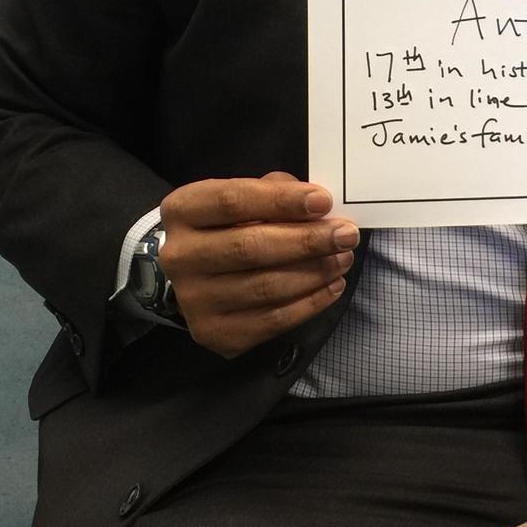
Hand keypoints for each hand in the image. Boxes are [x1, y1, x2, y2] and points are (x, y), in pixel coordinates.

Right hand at [156, 173, 357, 359]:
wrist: (193, 276)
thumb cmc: (227, 227)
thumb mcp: (242, 199)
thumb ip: (274, 193)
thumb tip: (317, 207)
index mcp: (182, 210)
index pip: (233, 201)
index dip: (282, 201)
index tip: (324, 201)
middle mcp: (179, 256)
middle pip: (250, 248)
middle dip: (307, 241)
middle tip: (346, 235)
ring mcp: (193, 299)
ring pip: (265, 287)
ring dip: (314, 273)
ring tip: (343, 259)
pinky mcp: (214, 332)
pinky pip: (271, 320)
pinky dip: (309, 303)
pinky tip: (332, 287)